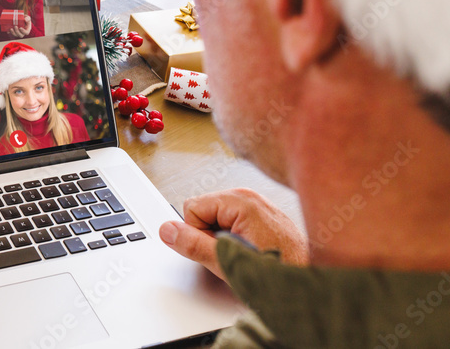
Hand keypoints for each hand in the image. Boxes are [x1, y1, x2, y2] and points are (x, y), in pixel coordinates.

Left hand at [7, 15, 32, 38]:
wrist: (21, 19)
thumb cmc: (25, 19)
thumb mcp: (28, 18)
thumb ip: (28, 18)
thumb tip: (25, 19)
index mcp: (27, 30)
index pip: (26, 33)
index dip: (23, 31)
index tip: (20, 28)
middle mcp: (23, 33)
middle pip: (20, 35)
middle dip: (17, 32)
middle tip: (15, 26)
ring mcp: (18, 33)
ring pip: (15, 35)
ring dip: (13, 32)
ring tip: (11, 28)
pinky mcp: (14, 32)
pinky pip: (11, 34)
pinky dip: (9, 32)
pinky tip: (8, 30)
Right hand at [159, 188, 307, 280]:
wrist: (311, 284)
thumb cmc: (280, 271)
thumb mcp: (228, 262)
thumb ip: (194, 245)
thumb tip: (168, 231)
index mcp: (240, 201)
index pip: (192, 208)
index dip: (198, 234)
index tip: (217, 249)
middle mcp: (249, 197)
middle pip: (203, 210)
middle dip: (209, 235)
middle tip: (231, 253)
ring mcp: (257, 205)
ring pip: (217, 217)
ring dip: (222, 238)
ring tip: (244, 253)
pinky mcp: (262, 215)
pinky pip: (233, 221)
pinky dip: (235, 237)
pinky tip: (251, 250)